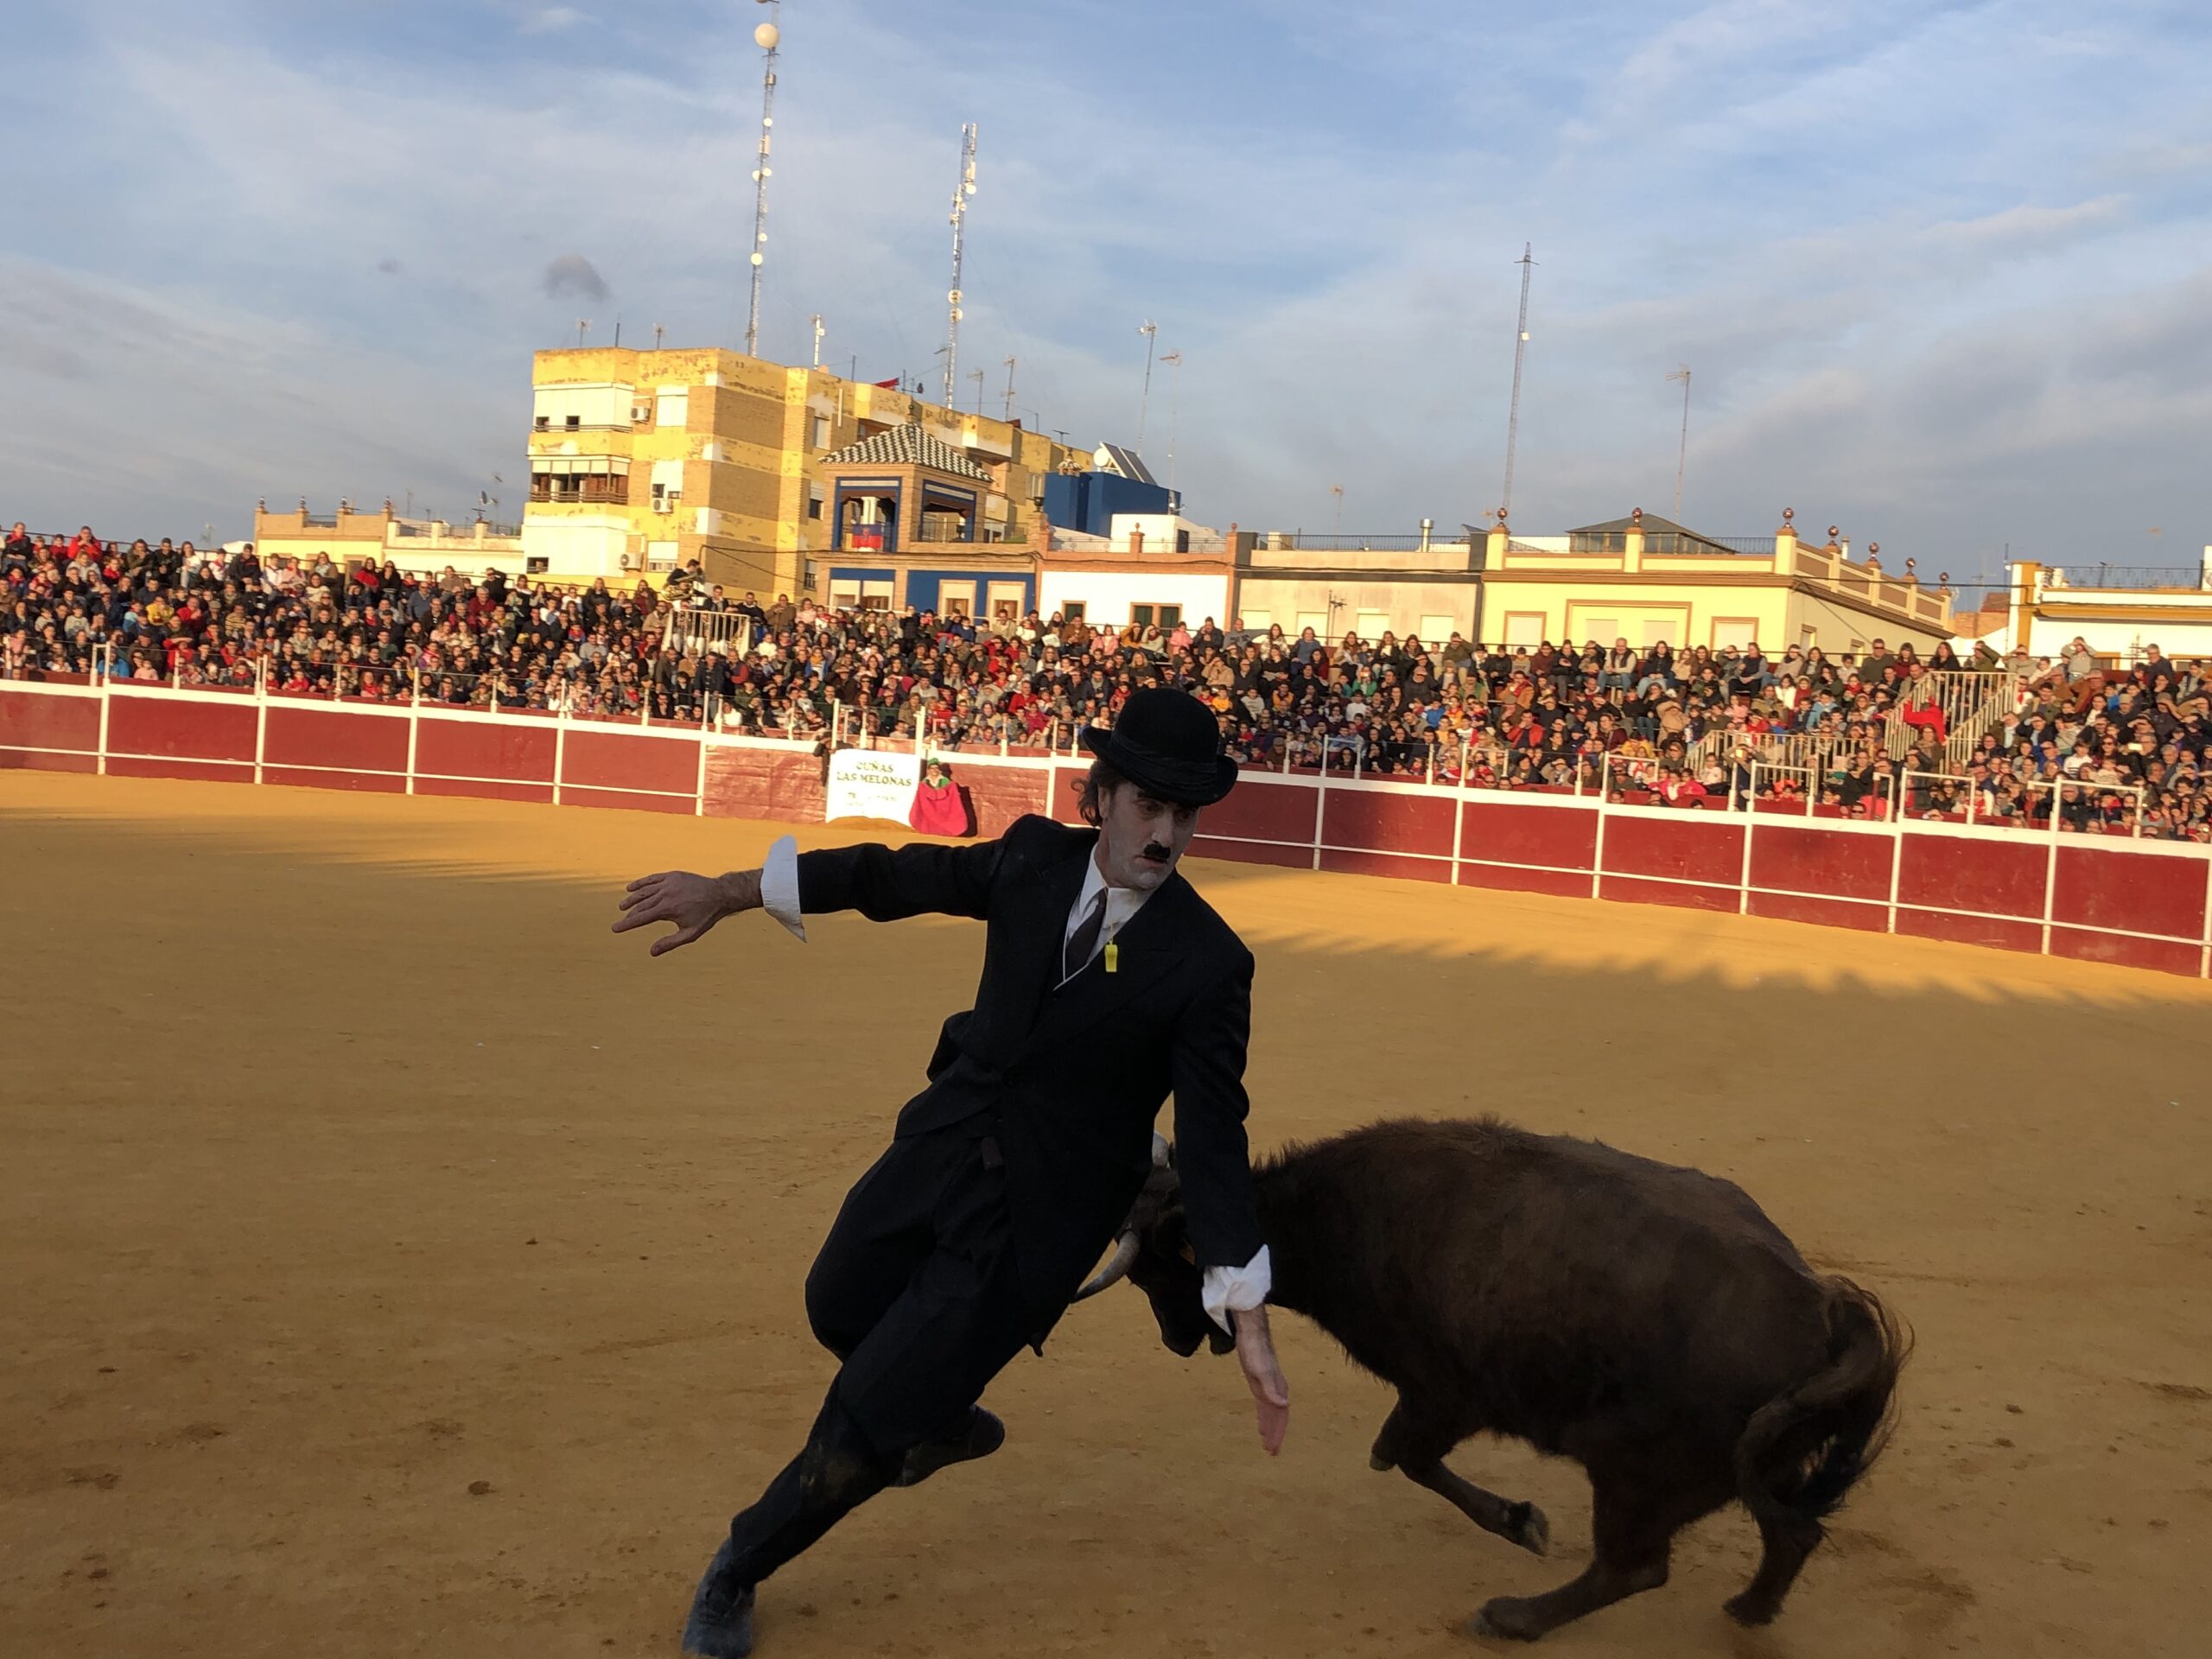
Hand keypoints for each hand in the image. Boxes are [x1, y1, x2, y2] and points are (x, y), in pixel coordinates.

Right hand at [612, 869, 757, 955]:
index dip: (626, 924)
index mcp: (667, 909)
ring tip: (623, 906)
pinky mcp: (672, 875)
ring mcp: (668, 883)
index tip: (615, 928)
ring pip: (644, 891)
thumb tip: (651, 952)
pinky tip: (631, 888)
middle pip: (640, 905)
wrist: (720, 894)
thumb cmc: (706, 916)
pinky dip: (641, 883)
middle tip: (622, 921)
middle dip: (629, 914)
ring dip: (632, 898)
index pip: (641, 918)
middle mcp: (665, 894)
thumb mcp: (690, 934)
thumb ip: (670, 943)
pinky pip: (652, 879)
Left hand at [1232, 1306, 1289, 1455]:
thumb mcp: (1260, 1371)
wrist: (1251, 1331)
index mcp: (1277, 1390)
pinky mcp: (1260, 1381)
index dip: (1277, 1433)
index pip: (1280, 1416)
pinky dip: (1264, 1414)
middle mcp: (1276, 1389)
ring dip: (1270, 1426)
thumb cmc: (1255, 1350)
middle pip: (1277, 1416)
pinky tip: (1261, 1420)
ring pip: (1271, 1411)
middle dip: (1275, 1434)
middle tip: (1271, 1451)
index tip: (1273, 1450)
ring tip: (1267, 1441)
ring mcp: (1268, 1385)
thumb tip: (1284, 1406)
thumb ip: (1271, 1389)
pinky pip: (1264, 1403)